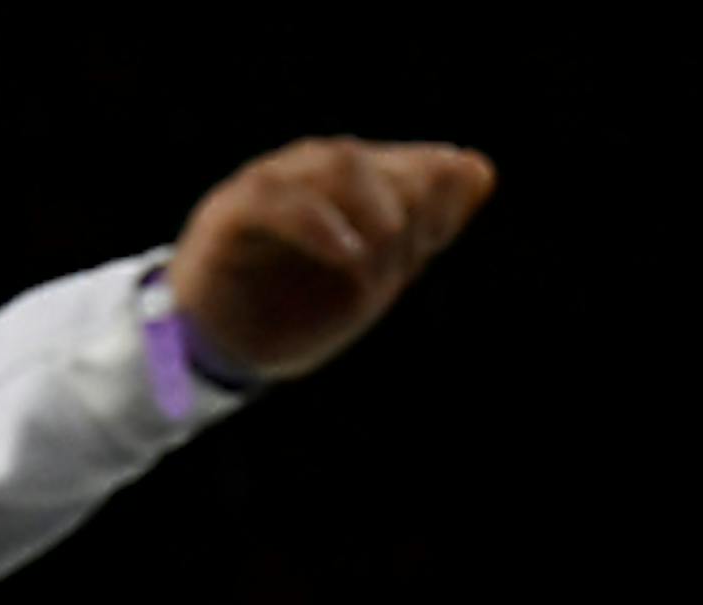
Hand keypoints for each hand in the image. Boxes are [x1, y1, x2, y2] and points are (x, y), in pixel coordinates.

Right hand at [169, 137, 496, 382]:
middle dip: (401, 186)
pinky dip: (317, 224)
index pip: (398, 166)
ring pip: (324, 166)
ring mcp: (266, 191)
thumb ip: (421, 229)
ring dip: (366, 198)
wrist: (222, 346)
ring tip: (387, 242)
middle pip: (361, 160)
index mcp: (344, 189)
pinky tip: (349, 253)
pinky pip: (273, 203)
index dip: (435, 176)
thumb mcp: (372, 277)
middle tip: (423, 231)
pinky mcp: (228, 215)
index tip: (470, 180)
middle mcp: (304, 177)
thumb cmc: (296, 308)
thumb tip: (481, 170)